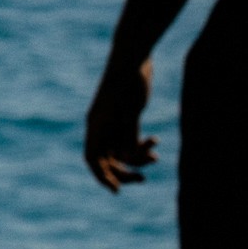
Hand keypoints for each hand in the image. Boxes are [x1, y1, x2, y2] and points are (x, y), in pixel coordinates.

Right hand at [85, 58, 157, 191]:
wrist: (135, 58)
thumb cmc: (130, 82)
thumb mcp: (131, 111)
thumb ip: (128, 135)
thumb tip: (127, 159)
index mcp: (96, 125)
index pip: (92, 158)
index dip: (101, 176)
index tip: (116, 190)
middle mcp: (101, 125)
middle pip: (107, 159)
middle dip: (124, 171)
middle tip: (142, 179)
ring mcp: (113, 121)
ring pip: (121, 151)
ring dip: (137, 158)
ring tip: (155, 158)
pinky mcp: (126, 116)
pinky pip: (130, 140)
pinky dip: (141, 145)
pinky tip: (155, 142)